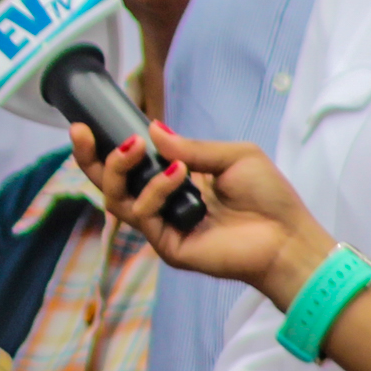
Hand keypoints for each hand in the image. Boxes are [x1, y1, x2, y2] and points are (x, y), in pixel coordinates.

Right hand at [72, 121, 336, 308]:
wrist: (288, 238)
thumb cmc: (268, 197)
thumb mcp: (233, 156)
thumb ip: (191, 146)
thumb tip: (152, 129)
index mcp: (176, 182)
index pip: (132, 166)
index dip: (108, 147)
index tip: (90, 124)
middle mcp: (163, 204)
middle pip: (111, 184)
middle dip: (90, 158)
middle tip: (82, 133)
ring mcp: (163, 226)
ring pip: (117, 199)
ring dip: (121, 168)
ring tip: (137, 147)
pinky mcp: (167, 246)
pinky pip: (144, 215)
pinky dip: (155, 189)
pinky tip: (178, 173)